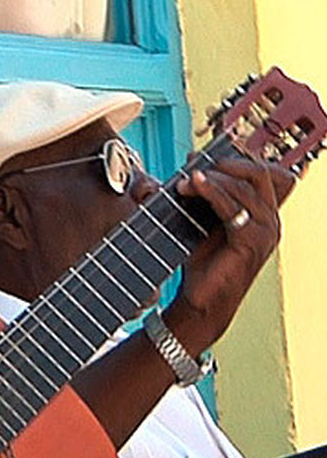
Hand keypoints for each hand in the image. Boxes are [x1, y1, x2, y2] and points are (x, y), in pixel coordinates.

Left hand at [167, 158, 295, 352]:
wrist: (199, 300)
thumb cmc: (202, 262)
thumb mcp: (204, 222)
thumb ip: (206, 197)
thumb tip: (193, 167)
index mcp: (264, 215)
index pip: (260, 174)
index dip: (232, 160)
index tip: (199, 157)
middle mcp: (271, 221)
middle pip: (258, 175)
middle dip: (225, 165)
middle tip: (194, 167)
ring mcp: (265, 233)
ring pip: (243, 189)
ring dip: (211, 179)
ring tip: (185, 181)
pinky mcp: (250, 243)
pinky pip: (232, 208)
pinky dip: (212, 193)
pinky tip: (193, 186)